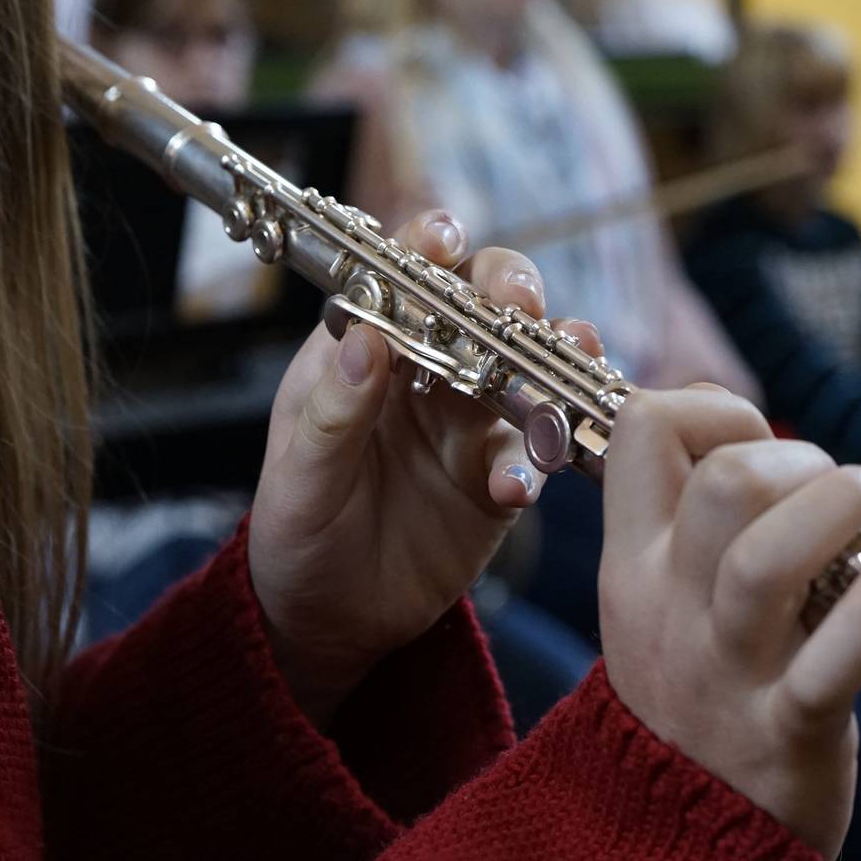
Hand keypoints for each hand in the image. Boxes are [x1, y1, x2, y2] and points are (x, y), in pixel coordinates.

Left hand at [248, 210, 605, 725]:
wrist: (328, 619)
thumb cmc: (297, 533)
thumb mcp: (298, 479)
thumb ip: (332, 414)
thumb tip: (366, 339)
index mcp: (364, 347)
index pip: (401, 273)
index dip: (429, 245)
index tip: (447, 241)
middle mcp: (425, 370)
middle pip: (482, 303)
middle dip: (511, 290)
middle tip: (522, 307)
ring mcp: (470, 419)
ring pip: (526, 367)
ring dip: (552, 362)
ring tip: (564, 371)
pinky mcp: (499, 474)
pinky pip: (533, 455)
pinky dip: (533, 465)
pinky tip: (513, 487)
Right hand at [598, 388, 860, 860]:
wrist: (684, 852)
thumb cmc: (698, 705)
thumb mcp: (660, 607)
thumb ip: (691, 524)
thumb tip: (738, 427)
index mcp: (632, 567)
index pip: (639, 431)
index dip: (711, 407)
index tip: (759, 438)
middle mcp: (670, 610)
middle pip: (721, 484)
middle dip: (798, 455)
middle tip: (844, 483)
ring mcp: (727, 673)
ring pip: (766, 558)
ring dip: (844, 504)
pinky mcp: (787, 734)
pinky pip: (832, 662)